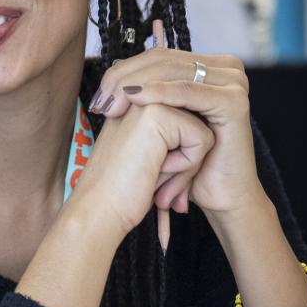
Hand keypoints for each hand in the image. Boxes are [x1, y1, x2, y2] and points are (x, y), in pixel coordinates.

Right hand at [66, 92, 215, 241]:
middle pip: (196, 124)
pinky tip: (157, 171)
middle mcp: (140, 96)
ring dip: (185, 164)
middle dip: (185, 159)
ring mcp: (147, 101)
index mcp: (135, 103)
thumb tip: (206, 133)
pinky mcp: (158, 114)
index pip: (185, 122)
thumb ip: (171, 137)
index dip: (177, 156)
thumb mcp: (149, 155)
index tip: (147, 173)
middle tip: (153, 178)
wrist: (99, 210)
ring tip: (154, 176)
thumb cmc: (122, 190)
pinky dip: (186, 166)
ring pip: (201, 131)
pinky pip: (202, 139)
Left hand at [90, 49, 262, 218]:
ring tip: (112, 106)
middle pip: (162, 60)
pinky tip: (134, 98)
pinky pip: (187, 90)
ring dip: (136, 85)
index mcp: (209, 66)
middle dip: (125, 79)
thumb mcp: (160, 119)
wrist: (217, 195)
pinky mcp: (233, 100)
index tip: (98, 97)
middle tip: (101, 103)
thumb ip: (146, 89)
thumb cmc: (185, 162)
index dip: (122, 72)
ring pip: (171, 72)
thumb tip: (116, 62)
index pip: (157, 55)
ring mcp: (233, 82)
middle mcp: (225, 68)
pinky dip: (158, 92)